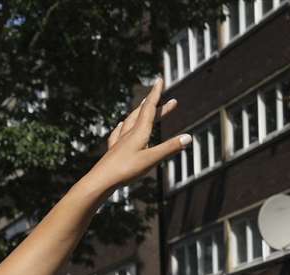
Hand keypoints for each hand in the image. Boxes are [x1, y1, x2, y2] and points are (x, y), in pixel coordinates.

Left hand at [81, 78, 184, 195]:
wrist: (100, 181)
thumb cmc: (125, 170)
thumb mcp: (151, 160)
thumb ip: (169, 148)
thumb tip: (189, 138)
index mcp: (139, 132)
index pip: (149, 108)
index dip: (156, 93)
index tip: (159, 79)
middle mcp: (129, 133)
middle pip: (143, 114)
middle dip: (157, 106)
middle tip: (172, 102)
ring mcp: (119, 141)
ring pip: (131, 121)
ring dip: (141, 112)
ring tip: (145, 107)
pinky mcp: (113, 150)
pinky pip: (118, 133)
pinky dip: (123, 126)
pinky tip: (120, 125)